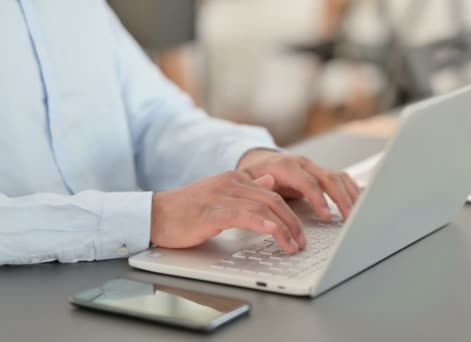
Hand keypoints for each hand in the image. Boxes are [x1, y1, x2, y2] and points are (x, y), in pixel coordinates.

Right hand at [151, 171, 305, 253]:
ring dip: (284, 227)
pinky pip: (243, 215)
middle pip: (273, 199)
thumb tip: (270, 181)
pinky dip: (262, 223)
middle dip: (292, 222)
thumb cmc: (185, 211)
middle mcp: (231, 183)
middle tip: (302, 241)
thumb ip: (246, 189)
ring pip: (263, 206)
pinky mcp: (212, 212)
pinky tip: (274, 232)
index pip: (272, 192)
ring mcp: (221, 196)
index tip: (300, 229)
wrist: (153, 215)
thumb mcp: (220, 195)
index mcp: (234, 179)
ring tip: (293, 245)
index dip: (290, 211)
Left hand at [237, 150, 359, 220]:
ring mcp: (314, 167)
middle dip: (342, 199)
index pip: (308, 182)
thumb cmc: (254, 175)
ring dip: (351, 195)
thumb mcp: (249, 181)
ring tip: (359, 214)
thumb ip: (258, 185)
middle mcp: (303, 164)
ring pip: (339, 177)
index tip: (328, 217)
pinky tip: (360, 202)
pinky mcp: (320, 173)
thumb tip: (266, 187)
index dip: (319, 199)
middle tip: (350, 219)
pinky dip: (352, 190)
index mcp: (286, 166)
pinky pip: (341, 179)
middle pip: (329, 178)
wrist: (258, 161)